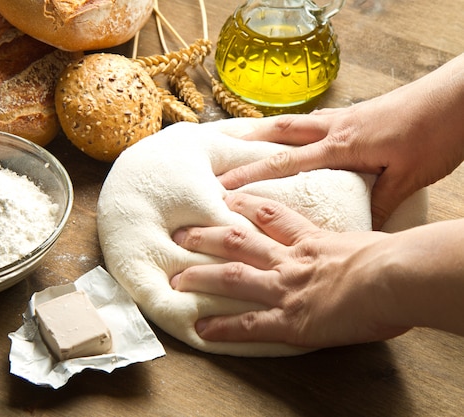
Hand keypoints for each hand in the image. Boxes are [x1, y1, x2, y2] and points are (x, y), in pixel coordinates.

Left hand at [171, 193, 409, 347]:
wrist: (394, 275)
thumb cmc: (395, 258)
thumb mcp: (369, 242)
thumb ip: (352, 245)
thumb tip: (363, 249)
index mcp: (310, 240)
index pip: (271, 216)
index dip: (245, 206)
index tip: (224, 199)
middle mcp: (290, 260)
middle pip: (238, 242)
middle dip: (207, 237)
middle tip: (180, 234)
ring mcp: (286, 288)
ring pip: (234, 277)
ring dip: (202, 277)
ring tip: (176, 279)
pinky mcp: (290, 319)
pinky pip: (249, 323)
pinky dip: (225, 327)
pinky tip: (203, 328)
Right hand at [218, 54, 463, 229]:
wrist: (459, 97)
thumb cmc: (435, 134)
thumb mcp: (408, 178)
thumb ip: (379, 203)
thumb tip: (359, 232)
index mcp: (343, 146)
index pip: (287, 162)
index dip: (253, 174)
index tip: (225, 184)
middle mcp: (337, 128)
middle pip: (282, 132)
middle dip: (249, 144)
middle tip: (222, 153)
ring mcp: (346, 118)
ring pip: (296, 122)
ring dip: (269, 131)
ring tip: (246, 140)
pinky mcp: (358, 114)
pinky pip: (316, 120)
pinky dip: (298, 127)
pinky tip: (298, 135)